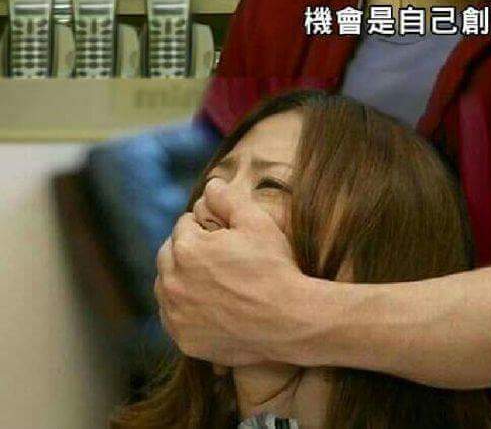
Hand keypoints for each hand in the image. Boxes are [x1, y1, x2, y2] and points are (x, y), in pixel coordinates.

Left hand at [155, 177, 307, 366]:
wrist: (290, 321)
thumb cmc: (274, 268)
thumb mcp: (256, 222)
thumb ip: (227, 199)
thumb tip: (210, 184)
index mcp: (186, 249)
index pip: (183, 225)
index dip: (205, 225)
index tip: (224, 235)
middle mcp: (172, 282)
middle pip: (168, 254)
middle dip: (187, 249)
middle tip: (217, 254)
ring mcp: (176, 315)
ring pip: (165, 286)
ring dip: (180, 277)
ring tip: (210, 278)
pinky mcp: (184, 340)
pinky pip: (172, 317)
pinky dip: (183, 308)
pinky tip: (207, 304)